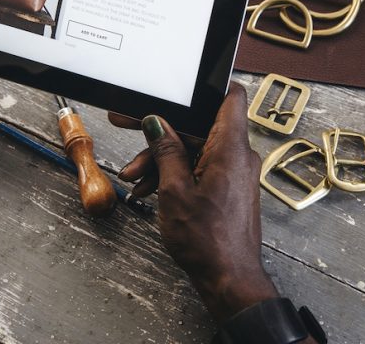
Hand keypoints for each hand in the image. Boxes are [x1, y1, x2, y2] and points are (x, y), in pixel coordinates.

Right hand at [116, 86, 278, 321]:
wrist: (228, 279)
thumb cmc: (207, 241)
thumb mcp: (174, 191)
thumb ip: (166, 151)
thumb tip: (157, 123)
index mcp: (230, 149)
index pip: (230, 97)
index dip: (206, 86)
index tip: (177, 85)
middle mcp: (237, 156)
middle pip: (199, 126)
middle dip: (161, 131)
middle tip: (127, 124)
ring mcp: (233, 172)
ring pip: (194, 149)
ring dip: (161, 159)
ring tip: (132, 177)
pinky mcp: (227, 188)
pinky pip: (199, 168)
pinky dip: (175, 174)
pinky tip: (147, 189)